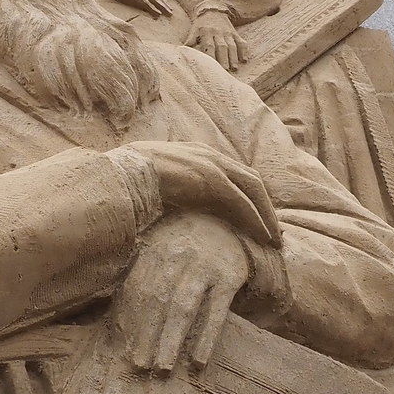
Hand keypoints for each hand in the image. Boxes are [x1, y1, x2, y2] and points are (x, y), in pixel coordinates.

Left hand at [110, 213, 249, 376]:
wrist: (228, 222)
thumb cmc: (184, 245)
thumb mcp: (160, 248)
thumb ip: (140, 275)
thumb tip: (116, 320)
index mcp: (155, 249)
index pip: (138, 290)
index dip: (130, 322)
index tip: (124, 350)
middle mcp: (178, 254)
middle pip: (158, 301)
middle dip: (147, 336)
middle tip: (140, 367)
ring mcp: (205, 265)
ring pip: (184, 307)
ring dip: (171, 340)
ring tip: (163, 369)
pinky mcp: (229, 276)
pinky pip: (217, 311)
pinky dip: (207, 338)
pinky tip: (199, 362)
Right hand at [119, 140, 280, 245]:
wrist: (119, 176)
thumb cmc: (127, 182)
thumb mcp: (154, 181)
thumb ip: (170, 187)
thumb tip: (168, 205)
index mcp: (195, 153)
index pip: (233, 172)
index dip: (248, 195)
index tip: (256, 216)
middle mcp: (208, 154)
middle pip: (250, 179)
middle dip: (265, 206)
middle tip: (273, 232)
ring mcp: (212, 165)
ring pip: (253, 189)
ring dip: (266, 215)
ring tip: (273, 240)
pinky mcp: (212, 180)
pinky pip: (242, 202)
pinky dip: (256, 220)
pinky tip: (263, 237)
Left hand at [187, 9, 242, 69]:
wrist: (213, 9)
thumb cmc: (201, 24)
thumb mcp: (194, 29)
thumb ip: (190, 40)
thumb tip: (183, 49)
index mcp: (206, 32)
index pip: (209, 46)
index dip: (210, 56)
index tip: (211, 66)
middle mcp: (218, 32)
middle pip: (222, 47)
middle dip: (224, 59)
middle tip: (225, 70)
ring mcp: (227, 32)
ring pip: (232, 45)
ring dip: (233, 57)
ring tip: (234, 68)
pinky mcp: (234, 33)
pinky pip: (241, 41)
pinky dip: (243, 50)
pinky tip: (244, 59)